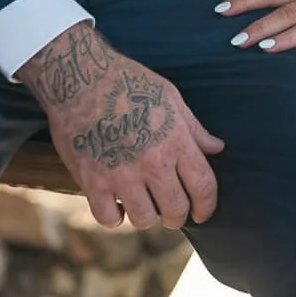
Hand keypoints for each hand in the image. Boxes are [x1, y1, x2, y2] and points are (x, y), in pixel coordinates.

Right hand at [18, 23, 224, 230]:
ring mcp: (121, 174)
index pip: (203, 187)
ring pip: (143, 219)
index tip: (202, 213)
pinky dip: (114, 217)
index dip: (207, 206)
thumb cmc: (127, 82)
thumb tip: (216, 148)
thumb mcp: (169, 96)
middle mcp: (151, 162)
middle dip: (176, 216)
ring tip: (142, 204)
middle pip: (175, 209)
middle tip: (170, 212)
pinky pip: (108, 218)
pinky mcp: (92, 181)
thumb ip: (194, 128)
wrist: (78, 77)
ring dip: (146, 215)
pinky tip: (115, 204)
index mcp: (175, 141)